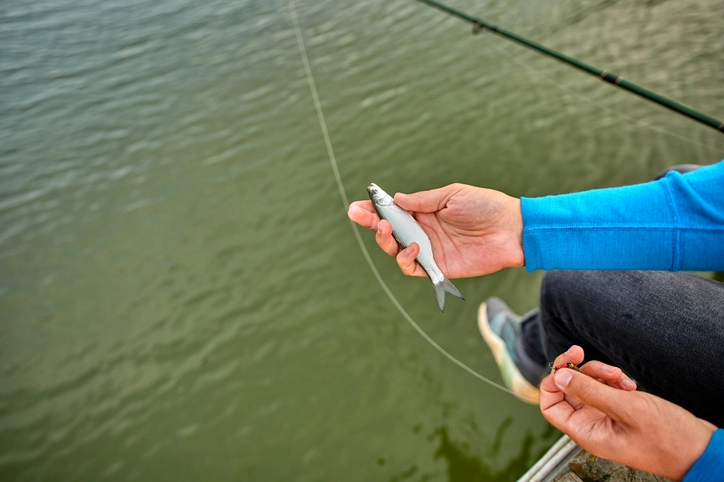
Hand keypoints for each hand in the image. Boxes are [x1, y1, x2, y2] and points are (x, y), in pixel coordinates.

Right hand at [347, 184, 523, 277]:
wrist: (512, 230)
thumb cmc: (486, 207)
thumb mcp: (452, 195)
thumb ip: (423, 200)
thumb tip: (396, 199)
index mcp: (425, 211)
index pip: (393, 210)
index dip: (374, 209)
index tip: (358, 205)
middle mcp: (423, 231)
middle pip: (388, 230)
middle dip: (370, 223)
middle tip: (358, 215)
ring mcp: (429, 250)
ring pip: (395, 250)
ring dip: (385, 240)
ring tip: (387, 229)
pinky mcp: (438, 268)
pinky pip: (412, 268)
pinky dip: (406, 258)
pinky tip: (413, 246)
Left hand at [540, 346, 716, 480]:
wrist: (699, 449)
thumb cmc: (668, 439)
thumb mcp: (626, 408)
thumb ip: (589, 391)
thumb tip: (559, 375)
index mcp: (586, 432)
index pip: (550, 406)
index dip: (551, 383)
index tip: (564, 365)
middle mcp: (592, 425)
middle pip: (567, 389)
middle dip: (578, 370)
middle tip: (582, 353)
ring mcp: (606, 417)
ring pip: (588, 385)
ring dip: (600, 373)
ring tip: (620, 376)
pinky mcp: (621, 410)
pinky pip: (606, 388)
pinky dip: (615, 380)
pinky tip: (629, 384)